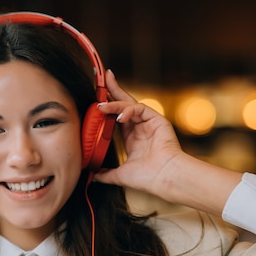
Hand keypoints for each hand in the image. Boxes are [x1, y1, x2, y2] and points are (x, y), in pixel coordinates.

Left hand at [94, 70, 184, 197]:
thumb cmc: (147, 178)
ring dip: (114, 103)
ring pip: (129, 105)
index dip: (106, 108)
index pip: (116, 117)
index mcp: (132, 137)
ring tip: (101, 106)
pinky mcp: (157, 119)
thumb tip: (92, 175)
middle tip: (102, 77)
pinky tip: (118, 116)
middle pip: (124, 103)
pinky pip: (139, 108)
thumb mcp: (120, 175)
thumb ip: (106, 173)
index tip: (95, 101)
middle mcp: (140, 127)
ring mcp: (149, 122)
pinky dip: (128, 110)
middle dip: (113, 89)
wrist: (164, 178)